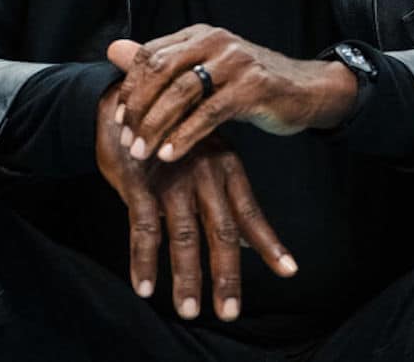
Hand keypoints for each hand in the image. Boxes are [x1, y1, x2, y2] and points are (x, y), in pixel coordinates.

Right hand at [94, 85, 297, 320]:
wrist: (124, 101)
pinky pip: (142, 228)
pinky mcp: (139, 183)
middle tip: (229, 312)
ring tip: (189, 310)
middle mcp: (205, 175)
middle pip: (222, 232)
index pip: (252, 213)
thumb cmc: (172, 137)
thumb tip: (253, 241)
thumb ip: (229, 201)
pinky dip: (143, 261)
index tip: (289, 272)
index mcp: (226, 167)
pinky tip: (145, 287)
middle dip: (226, 275)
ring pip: (183, 236)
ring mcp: (172, 178)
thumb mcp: (209, 158)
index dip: (270, 245)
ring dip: (186, 277)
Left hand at [106, 25, 357, 162]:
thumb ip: (160, 63)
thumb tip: (113, 50)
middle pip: (160, 70)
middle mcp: (215, 41)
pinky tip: (170, 154)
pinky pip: (209, 113)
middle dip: (138, 109)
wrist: (305, 90)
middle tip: (127, 140)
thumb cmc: (250, 84)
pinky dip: (185, 136)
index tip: (118, 119)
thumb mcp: (204, 71)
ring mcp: (235, 61)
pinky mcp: (252, 85)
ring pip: (181, 93)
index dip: (130, 87)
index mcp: (199, 34)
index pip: (150, 54)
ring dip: (156, 126)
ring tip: (142, 152)